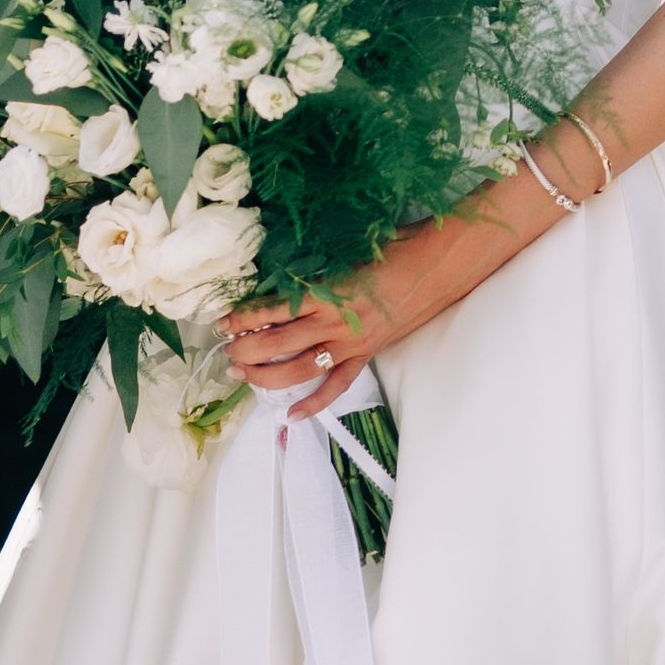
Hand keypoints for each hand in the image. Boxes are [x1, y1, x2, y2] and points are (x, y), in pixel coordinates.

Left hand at [227, 206, 511, 419]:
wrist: (440, 265)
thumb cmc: (396, 249)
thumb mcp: (349, 254)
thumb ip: (317, 273)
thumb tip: (283, 283)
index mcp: (328, 293)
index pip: (273, 311)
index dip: (244, 318)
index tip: (224, 321)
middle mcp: (336, 323)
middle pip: (278, 345)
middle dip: (247, 350)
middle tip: (227, 352)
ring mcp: (352, 344)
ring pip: (300, 369)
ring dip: (267, 376)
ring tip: (244, 374)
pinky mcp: (368, 355)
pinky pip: (337, 386)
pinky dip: (314, 403)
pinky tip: (292, 415)